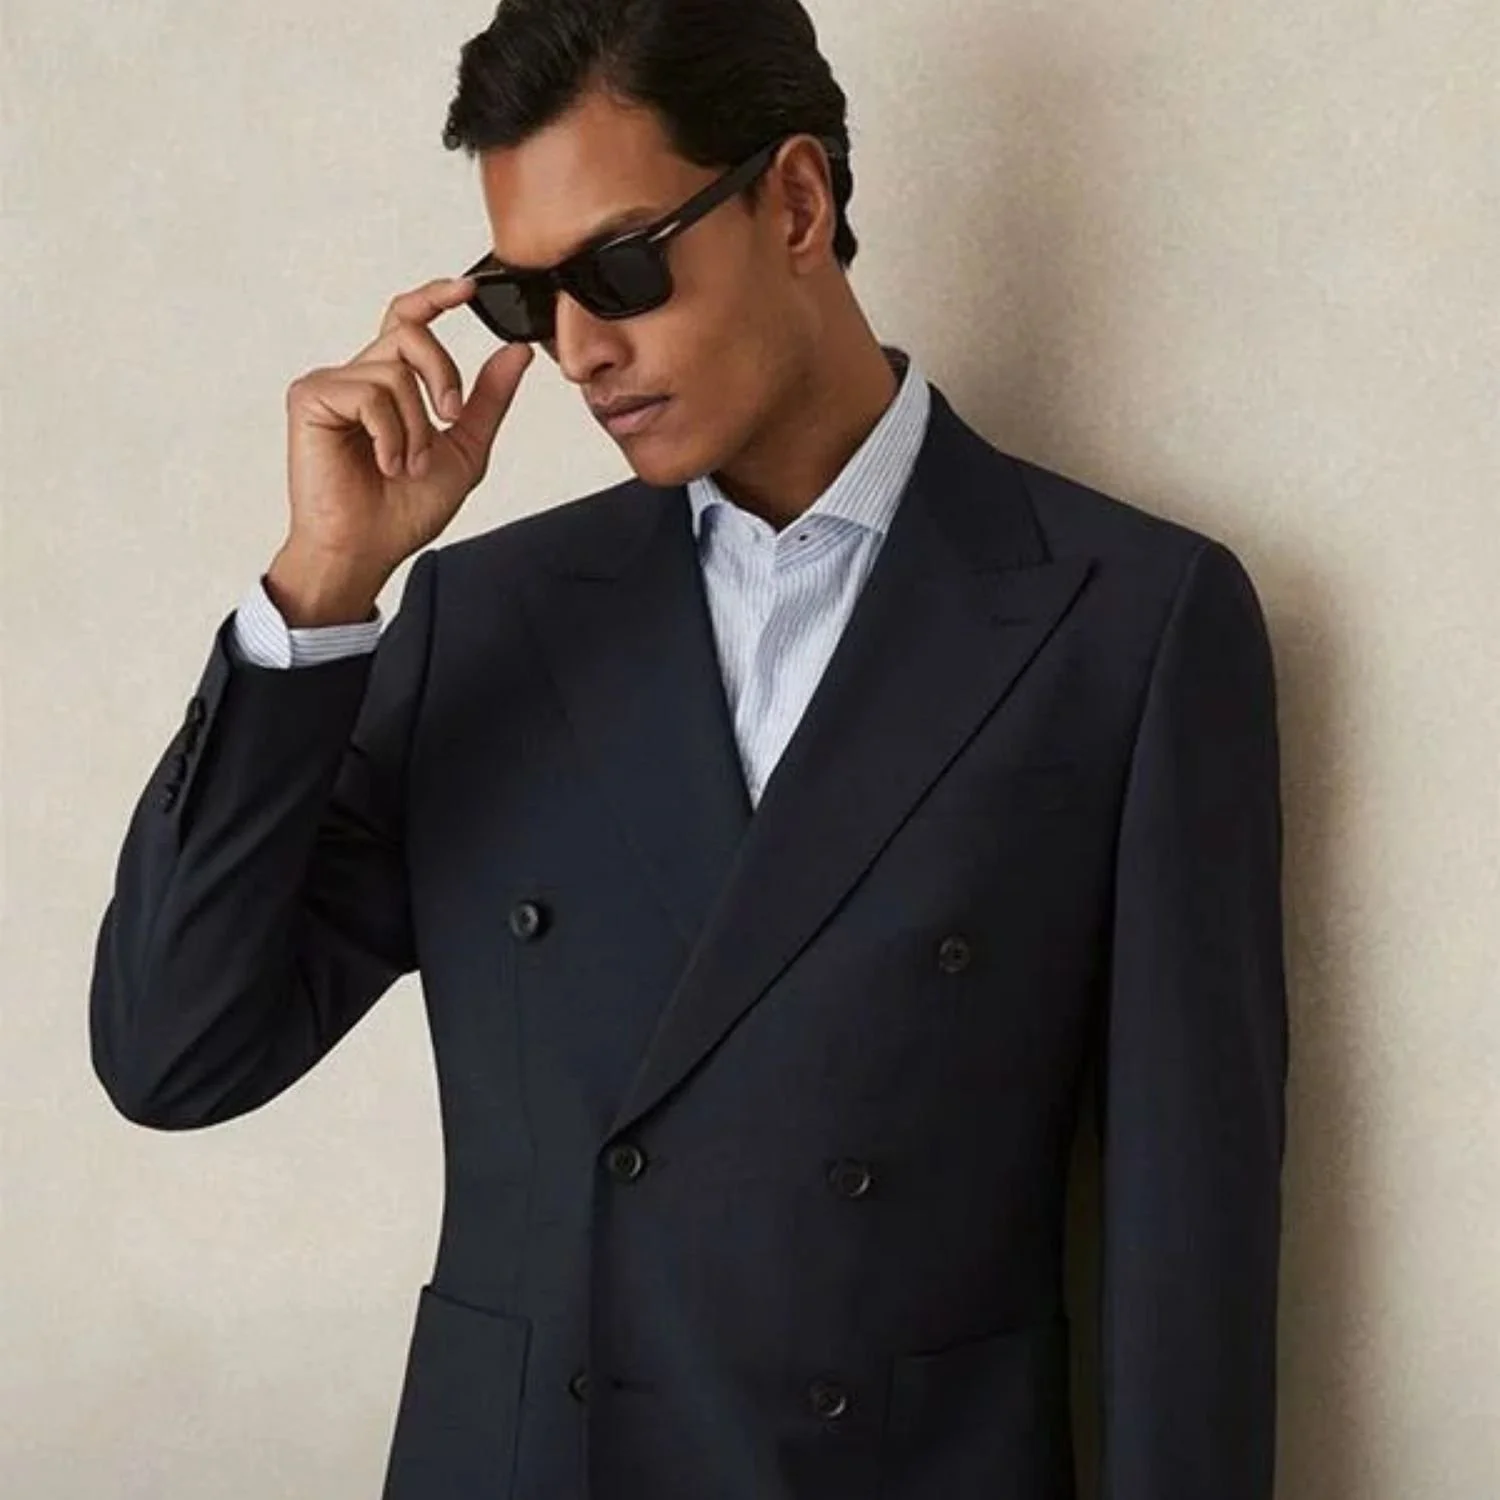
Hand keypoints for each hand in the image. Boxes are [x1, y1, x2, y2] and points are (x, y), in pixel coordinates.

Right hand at [281, 275, 533, 588]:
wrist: (367, 550)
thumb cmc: (404, 510)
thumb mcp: (465, 450)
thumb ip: (487, 400)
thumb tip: (516, 352)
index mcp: (389, 384)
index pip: (407, 319)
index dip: (434, 296)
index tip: (469, 290)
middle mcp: (358, 376)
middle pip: (411, 332)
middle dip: (443, 375)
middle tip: (449, 420)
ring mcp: (331, 384)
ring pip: (396, 371)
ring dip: (417, 427)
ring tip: (404, 465)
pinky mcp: (310, 397)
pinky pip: (369, 393)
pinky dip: (390, 434)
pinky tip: (383, 463)